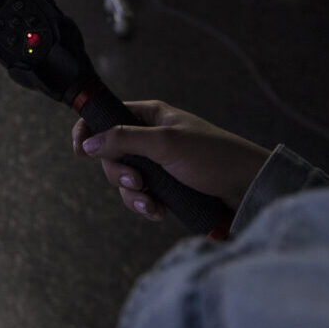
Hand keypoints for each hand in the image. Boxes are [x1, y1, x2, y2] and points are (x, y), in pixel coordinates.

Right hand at [73, 100, 268, 222]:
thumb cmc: (213, 156)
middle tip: (137, 181)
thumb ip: (124, 140)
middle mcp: (152, 137)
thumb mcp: (166, 144)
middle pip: (112, 154)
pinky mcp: (167, 186)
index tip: (80, 151)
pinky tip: (159, 212)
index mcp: (151, 117)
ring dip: (133, 195)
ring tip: (152, 204)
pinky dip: (146, 205)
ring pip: (126, 179)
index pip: (108, 115)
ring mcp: (159, 163)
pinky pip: (142, 196)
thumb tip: (89, 143)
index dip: (90, 130)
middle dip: (119, 173)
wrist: (248, 187)